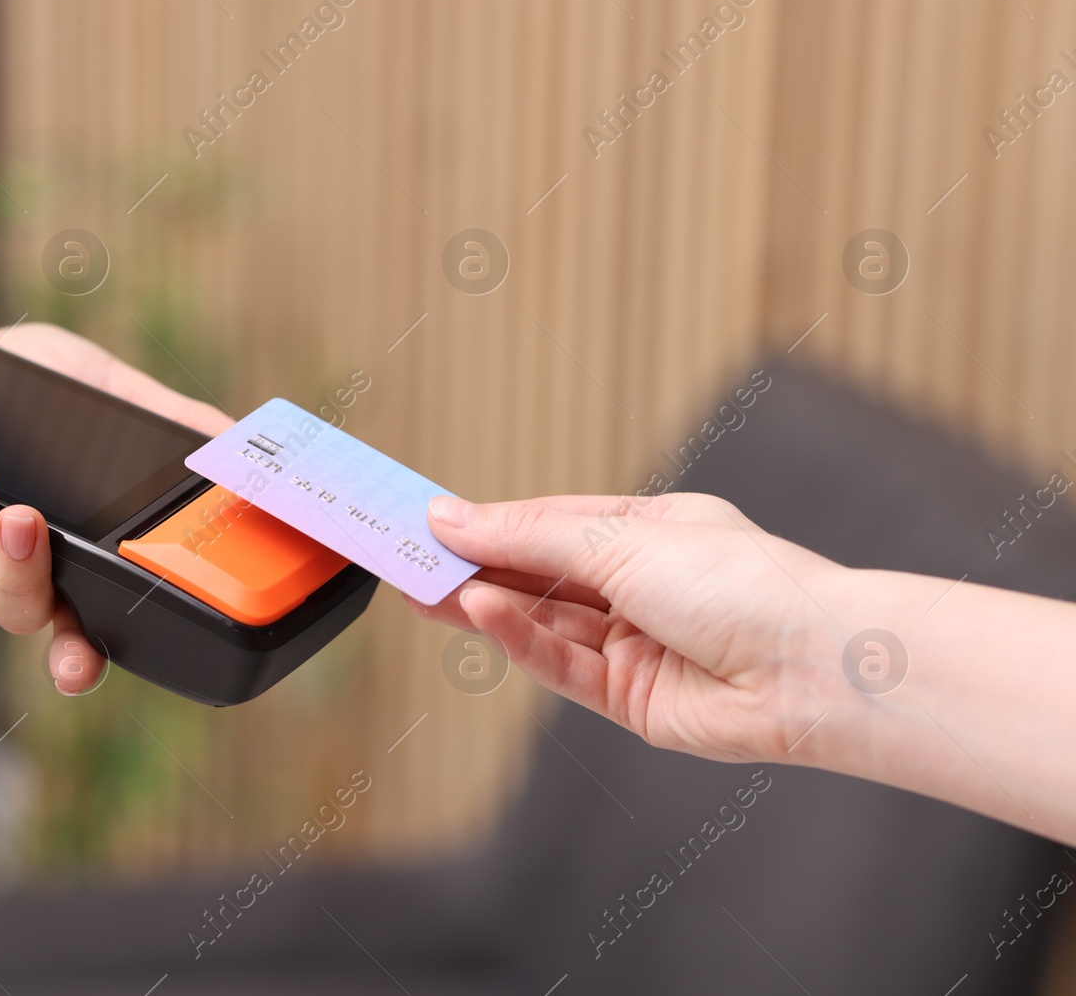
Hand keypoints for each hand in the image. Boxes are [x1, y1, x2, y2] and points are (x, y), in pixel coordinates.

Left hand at [0, 322, 230, 694]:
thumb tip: (239, 438)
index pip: (82, 626)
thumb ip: (173, 422)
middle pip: (17, 611)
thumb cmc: (43, 390)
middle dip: (21, 574)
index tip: (77, 667)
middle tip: (28, 519)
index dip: (78, 659)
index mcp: (69, 557)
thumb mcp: (113, 396)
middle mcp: (9, 567)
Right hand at [411, 492, 847, 763]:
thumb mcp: (620, 540)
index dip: (485, 523)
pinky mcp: (630, 699)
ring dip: (483, 606)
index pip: (545, 524)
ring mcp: (633, 644)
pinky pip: (560, 664)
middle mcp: (637, 587)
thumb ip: (529, 537)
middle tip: (402, 561)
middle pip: (534, 577)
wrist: (815, 669)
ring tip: (422, 590)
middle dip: (471, 568)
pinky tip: (478, 614)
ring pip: (539, 624)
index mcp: (646, 532)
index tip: (423, 521)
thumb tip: (453, 518)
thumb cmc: (742, 584)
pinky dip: (518, 639)